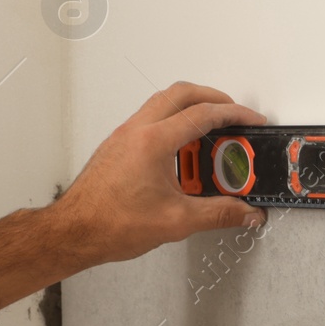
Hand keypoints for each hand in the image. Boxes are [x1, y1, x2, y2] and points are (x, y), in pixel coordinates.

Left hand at [52, 82, 268, 264]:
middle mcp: (137, 131)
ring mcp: (125, 136)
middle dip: (213, 98)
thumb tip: (246, 212)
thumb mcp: (177, 221)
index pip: (203, 114)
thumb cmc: (109, 223)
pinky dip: (174, 125)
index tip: (251, 120)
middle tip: (233, 114)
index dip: (234, 114)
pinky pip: (151, 121)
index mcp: (153, 142)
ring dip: (191, 110)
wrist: (73, 232)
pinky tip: (184, 154)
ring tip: (211, 134)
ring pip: (163, 103)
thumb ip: (220, 214)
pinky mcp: (119, 146)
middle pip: (181, 94)